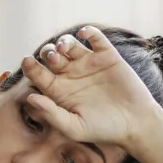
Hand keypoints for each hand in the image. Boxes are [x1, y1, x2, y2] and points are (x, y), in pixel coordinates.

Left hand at [17, 26, 162, 154]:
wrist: (135, 124)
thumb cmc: (103, 130)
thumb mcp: (74, 127)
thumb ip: (51, 114)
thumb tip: (29, 97)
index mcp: (59, 91)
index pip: (39, 75)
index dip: (31, 67)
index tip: (27, 62)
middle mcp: (71, 74)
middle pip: (51, 56)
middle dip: (48, 53)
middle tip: (52, 57)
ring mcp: (88, 64)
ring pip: (70, 44)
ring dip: (64, 42)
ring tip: (64, 48)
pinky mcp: (107, 56)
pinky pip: (95, 38)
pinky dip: (88, 32)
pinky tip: (84, 35)